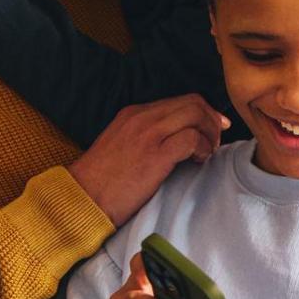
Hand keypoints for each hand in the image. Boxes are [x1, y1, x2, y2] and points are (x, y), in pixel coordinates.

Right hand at [67, 96, 229, 226]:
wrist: (82, 197)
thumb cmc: (102, 180)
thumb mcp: (121, 144)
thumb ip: (145, 134)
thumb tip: (176, 137)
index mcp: (133, 113)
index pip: (180, 101)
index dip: (203, 112)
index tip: (214, 127)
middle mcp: (142, 118)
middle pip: (192, 103)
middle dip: (211, 120)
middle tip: (216, 140)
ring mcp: (148, 134)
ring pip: (195, 116)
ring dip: (210, 134)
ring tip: (208, 152)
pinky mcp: (155, 155)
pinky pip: (192, 139)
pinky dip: (203, 148)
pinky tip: (199, 160)